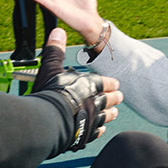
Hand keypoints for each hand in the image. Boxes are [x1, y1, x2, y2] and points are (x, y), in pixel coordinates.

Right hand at [33, 28, 121, 150]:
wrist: (47, 122)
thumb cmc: (50, 93)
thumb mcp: (50, 68)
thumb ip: (55, 51)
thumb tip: (58, 32)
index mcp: (89, 85)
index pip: (105, 82)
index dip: (111, 83)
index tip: (116, 83)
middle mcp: (94, 102)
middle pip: (109, 99)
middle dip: (115, 97)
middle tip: (120, 97)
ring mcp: (91, 120)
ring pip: (105, 116)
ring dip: (110, 113)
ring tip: (114, 113)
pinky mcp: (85, 135)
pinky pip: (96, 132)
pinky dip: (99, 130)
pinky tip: (100, 129)